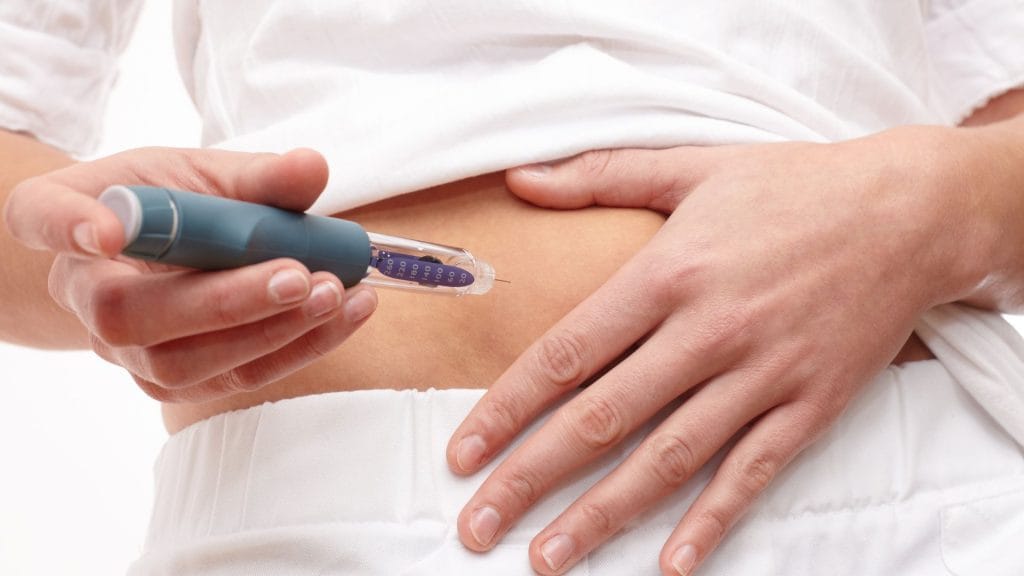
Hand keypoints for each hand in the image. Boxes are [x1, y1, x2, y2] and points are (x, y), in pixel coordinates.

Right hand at [4, 147, 376, 401]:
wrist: (166, 257)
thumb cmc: (175, 204)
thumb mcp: (205, 173)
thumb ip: (256, 175)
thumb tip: (311, 169)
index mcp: (69, 217)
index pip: (42, 217)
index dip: (68, 226)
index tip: (106, 231)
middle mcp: (84, 295)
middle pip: (132, 317)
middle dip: (224, 302)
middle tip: (300, 274)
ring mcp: (126, 351)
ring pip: (185, 364)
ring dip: (274, 333)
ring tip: (339, 294)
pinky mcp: (176, 381)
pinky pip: (234, 378)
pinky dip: (300, 347)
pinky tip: (347, 313)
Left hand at [446, 128, 981, 573]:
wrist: (909, 212)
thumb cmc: (793, 187)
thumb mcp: (692, 165)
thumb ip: (599, 175)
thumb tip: (519, 179)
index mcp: (669, 274)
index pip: (567, 354)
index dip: (507, 408)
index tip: (462, 452)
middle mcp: (708, 332)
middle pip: (602, 419)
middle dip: (530, 477)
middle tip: (478, 524)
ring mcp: (761, 375)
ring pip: (667, 460)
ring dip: (601, 516)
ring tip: (546, 557)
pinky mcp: (809, 406)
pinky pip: (752, 475)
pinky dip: (711, 523)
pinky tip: (670, 566)